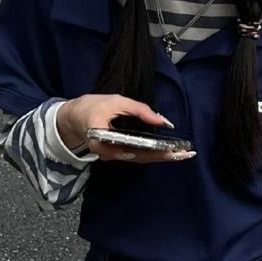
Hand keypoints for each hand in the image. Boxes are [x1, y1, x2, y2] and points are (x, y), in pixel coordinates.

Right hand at [57, 94, 194, 163]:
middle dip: (165, 157)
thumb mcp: (117, 101)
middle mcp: (108, 153)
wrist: (75, 117)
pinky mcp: (117, 154)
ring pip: (140, 159)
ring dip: (162, 157)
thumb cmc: (94, 106)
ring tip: (182, 154)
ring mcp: (113, 155)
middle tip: (186, 154)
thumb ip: (141, 110)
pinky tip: (169, 152)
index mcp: (104, 139)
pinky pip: (137, 156)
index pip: (132, 149)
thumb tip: (163, 121)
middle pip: (140, 158)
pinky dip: (154, 154)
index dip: (153, 151)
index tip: (172, 150)